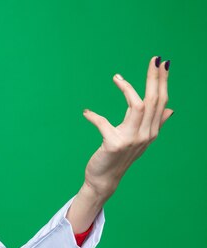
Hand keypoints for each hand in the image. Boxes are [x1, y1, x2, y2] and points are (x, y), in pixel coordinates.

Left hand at [66, 56, 172, 233]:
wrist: (104, 179)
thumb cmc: (119, 157)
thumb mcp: (139, 140)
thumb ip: (153, 124)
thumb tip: (171, 110)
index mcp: (152, 131)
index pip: (161, 101)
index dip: (163, 81)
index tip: (163, 62)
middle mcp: (145, 135)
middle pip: (153, 100)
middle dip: (154, 78)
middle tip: (154, 59)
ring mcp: (131, 140)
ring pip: (137, 107)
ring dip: (128, 89)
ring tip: (117, 77)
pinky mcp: (113, 144)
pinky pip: (103, 123)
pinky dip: (93, 116)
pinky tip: (86, 113)